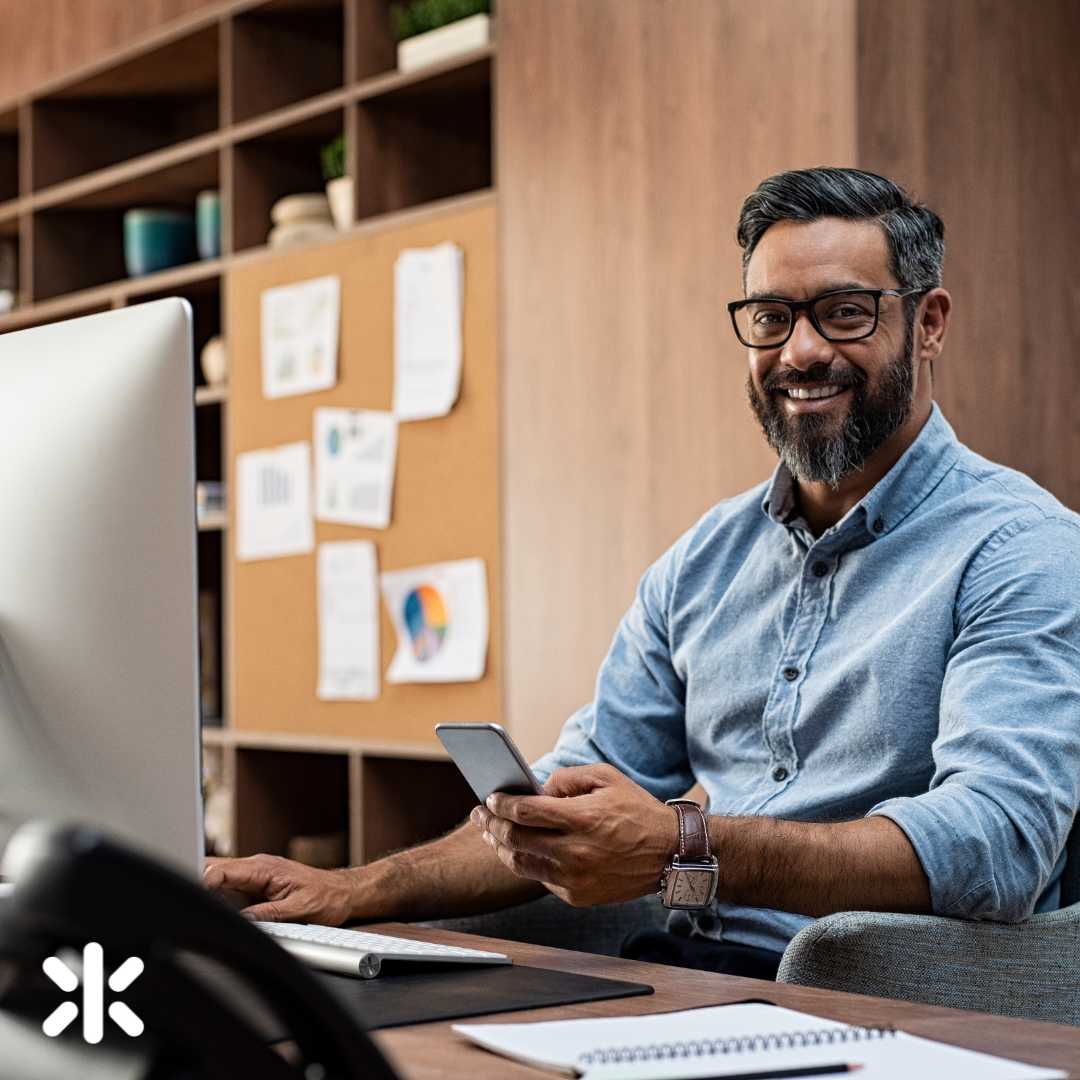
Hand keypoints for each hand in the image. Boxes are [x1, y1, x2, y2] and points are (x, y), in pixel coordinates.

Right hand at [203, 854, 360, 924]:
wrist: (342, 892)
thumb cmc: (326, 897)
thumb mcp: (299, 909)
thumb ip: (268, 914)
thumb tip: (242, 921)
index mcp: (265, 868)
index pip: (224, 869)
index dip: (203, 880)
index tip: (191, 894)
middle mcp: (257, 866)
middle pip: (216, 867)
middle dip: (195, 878)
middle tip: (182, 897)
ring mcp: (256, 872)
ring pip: (219, 873)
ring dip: (202, 884)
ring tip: (189, 901)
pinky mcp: (257, 881)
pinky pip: (229, 882)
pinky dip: (214, 889)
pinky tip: (205, 901)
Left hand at [470, 764, 678, 905]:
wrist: (669, 853)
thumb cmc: (637, 811)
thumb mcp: (606, 778)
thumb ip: (568, 778)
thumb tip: (536, 788)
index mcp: (582, 819)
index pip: (526, 811)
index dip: (501, 803)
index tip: (490, 798)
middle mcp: (575, 851)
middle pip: (515, 839)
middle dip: (492, 824)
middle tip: (481, 814)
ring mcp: (575, 878)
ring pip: (521, 864)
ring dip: (501, 847)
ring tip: (492, 833)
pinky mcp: (577, 896)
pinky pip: (541, 878)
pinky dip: (527, 862)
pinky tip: (520, 849)